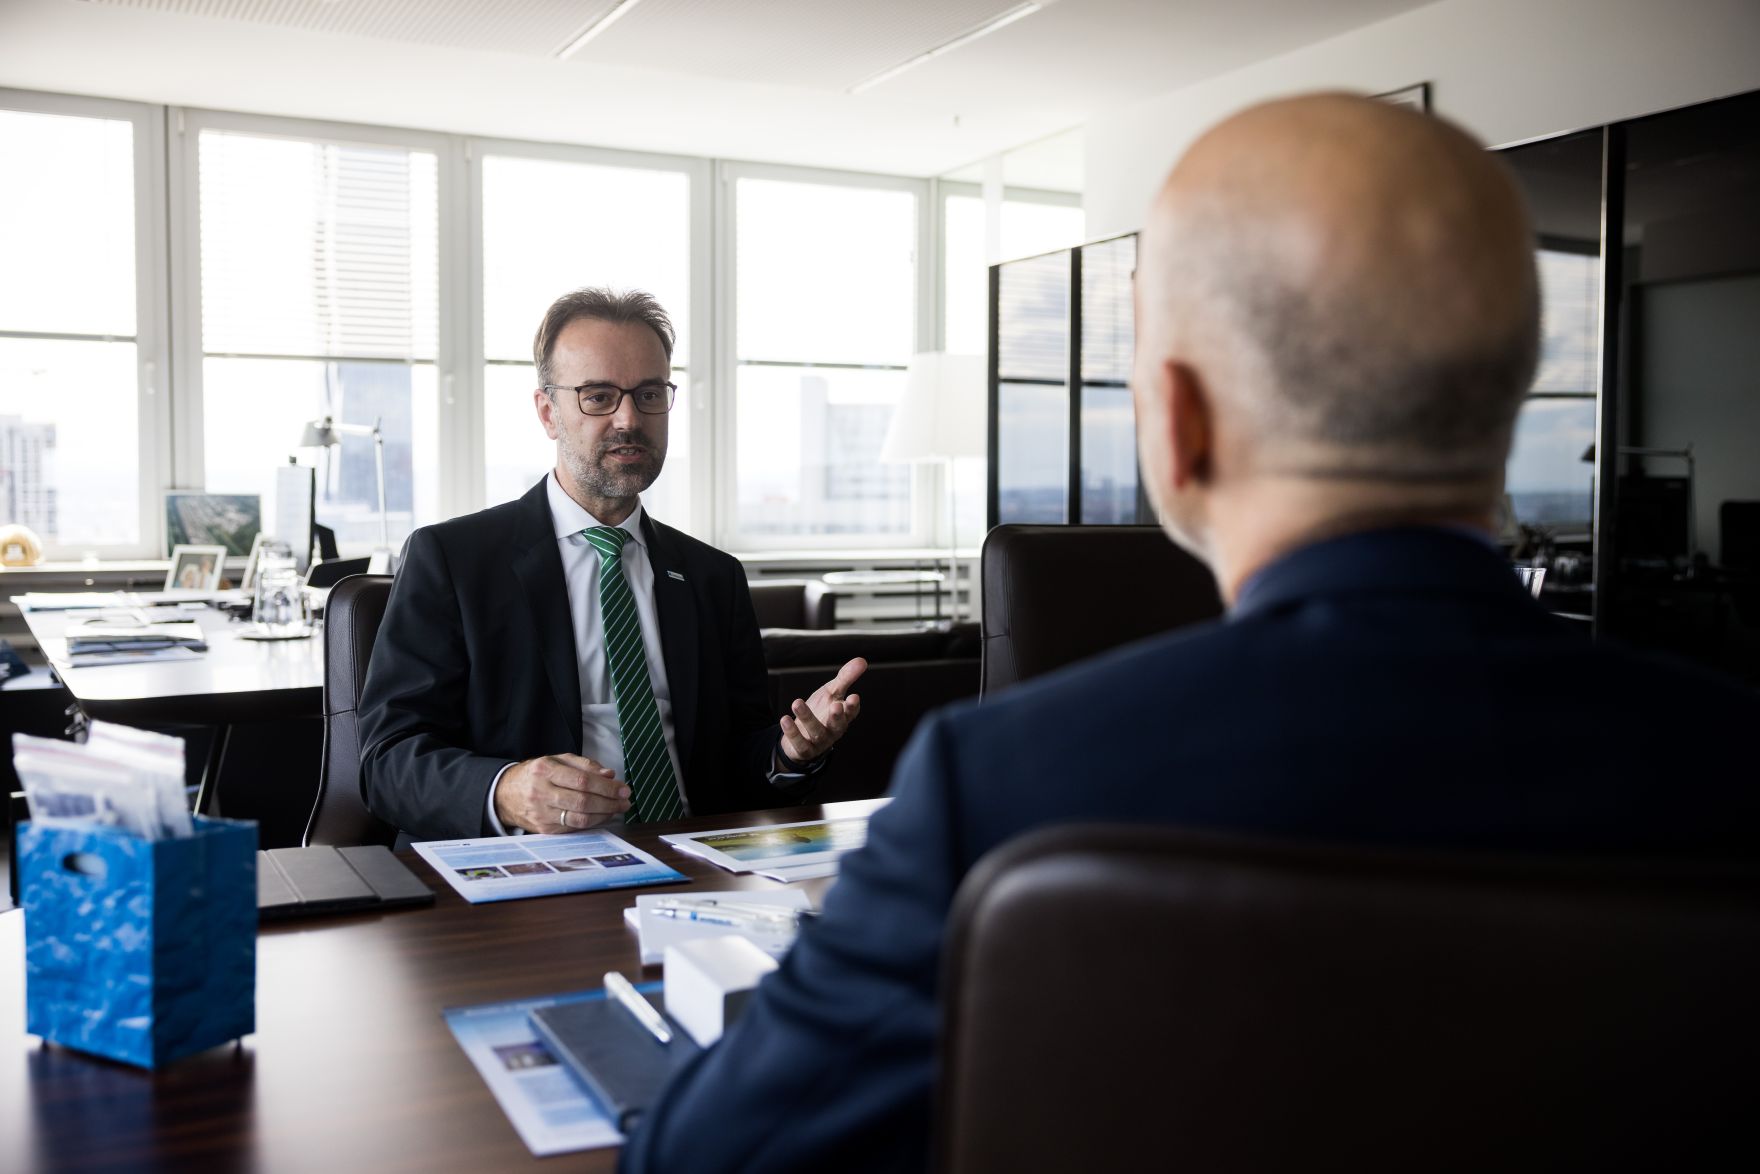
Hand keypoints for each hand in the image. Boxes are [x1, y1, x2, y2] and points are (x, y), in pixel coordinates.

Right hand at [495, 754, 630, 833]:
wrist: (505, 794)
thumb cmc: (536, 774)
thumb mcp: (556, 760)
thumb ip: (584, 765)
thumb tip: (609, 774)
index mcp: (544, 770)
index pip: (582, 780)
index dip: (606, 787)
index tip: (623, 789)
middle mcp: (540, 792)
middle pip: (582, 801)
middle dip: (609, 802)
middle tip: (625, 801)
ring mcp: (541, 813)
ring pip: (579, 818)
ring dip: (604, 815)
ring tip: (617, 809)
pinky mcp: (543, 829)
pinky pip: (573, 828)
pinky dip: (592, 822)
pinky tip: (602, 816)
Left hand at [779, 657, 865, 765]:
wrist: (802, 735)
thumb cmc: (821, 711)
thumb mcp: (831, 692)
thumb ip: (846, 678)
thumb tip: (862, 660)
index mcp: (843, 717)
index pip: (851, 713)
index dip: (853, 707)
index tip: (854, 697)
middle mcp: (833, 730)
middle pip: (837, 725)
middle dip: (837, 716)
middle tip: (836, 705)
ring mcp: (819, 741)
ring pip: (816, 732)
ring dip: (807, 718)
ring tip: (797, 702)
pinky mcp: (804, 750)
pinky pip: (799, 743)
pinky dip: (792, 732)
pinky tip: (785, 718)